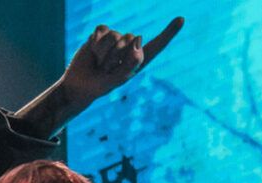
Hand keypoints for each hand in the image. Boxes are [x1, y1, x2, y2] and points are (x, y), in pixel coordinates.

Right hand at [60, 18, 183, 106]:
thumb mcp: (118, 79)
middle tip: (106, 70)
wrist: (79, 85)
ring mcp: (115, 39)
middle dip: (114, 56)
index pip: (157, 45)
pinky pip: (102, 30)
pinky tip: (93, 52)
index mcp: (138, 60)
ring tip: (99, 64)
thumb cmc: (101, 85)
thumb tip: (138, 38)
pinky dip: (96, 43)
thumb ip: (131, 62)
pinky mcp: (101, 33)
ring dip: (104, 53)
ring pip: (114, 36)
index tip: (181, 19)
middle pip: (129, 39)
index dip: (169, 32)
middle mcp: (129, 47)